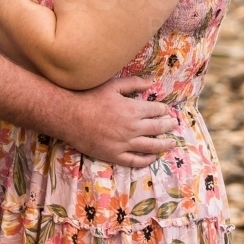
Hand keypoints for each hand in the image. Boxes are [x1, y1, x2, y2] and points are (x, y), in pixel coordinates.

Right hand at [64, 77, 179, 166]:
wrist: (69, 116)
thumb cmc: (90, 97)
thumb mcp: (113, 85)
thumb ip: (134, 83)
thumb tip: (152, 82)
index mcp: (133, 110)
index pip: (156, 110)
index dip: (163, 110)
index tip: (166, 110)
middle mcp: (132, 128)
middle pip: (157, 128)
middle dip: (168, 125)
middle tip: (173, 124)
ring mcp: (124, 143)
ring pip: (151, 146)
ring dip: (164, 144)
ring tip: (172, 143)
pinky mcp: (115, 155)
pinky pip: (135, 160)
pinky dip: (147, 159)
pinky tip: (152, 157)